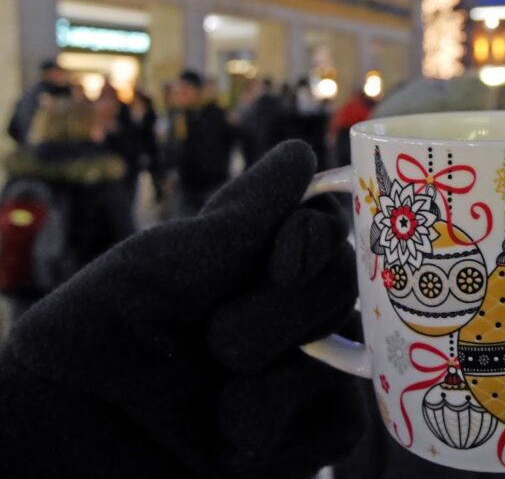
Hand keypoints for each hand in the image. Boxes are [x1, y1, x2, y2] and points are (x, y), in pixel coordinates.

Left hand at [0, 141, 363, 477]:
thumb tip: (301, 153)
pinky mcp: (304, 437)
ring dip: (278, 371)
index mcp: (250, 259)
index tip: (276, 260)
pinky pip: (341, 418)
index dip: (313, 237)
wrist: (66, 442)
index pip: (323, 223)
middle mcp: (282, 309)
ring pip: (347, 346)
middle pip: (345, 280)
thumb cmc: (99, 339)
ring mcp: (299, 373)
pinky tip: (232, 433)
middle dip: (284, 310)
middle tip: (218, 342)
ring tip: (215, 399)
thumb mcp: (164, 264)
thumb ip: (244, 216)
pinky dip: (286, 423)